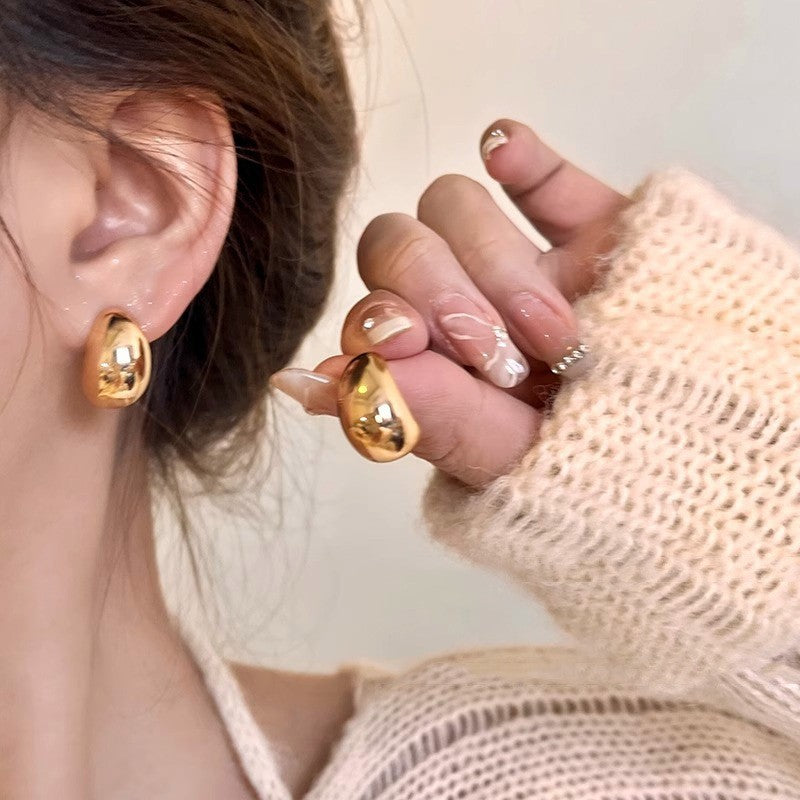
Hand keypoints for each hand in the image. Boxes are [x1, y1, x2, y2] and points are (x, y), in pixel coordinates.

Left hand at [270, 119, 628, 487]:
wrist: (684, 449)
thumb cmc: (578, 464)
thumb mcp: (492, 454)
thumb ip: (407, 411)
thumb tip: (297, 384)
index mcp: (426, 354)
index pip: (368, 302)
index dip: (383, 314)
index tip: (415, 346)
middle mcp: (458, 297)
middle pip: (395, 240)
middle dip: (441, 294)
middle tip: (500, 357)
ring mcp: (516, 257)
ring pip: (452, 200)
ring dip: (498, 267)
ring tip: (560, 335)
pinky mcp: (582, 224)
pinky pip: (536, 168)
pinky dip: (519, 155)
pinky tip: (511, 159)